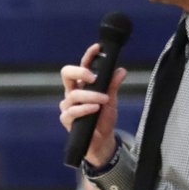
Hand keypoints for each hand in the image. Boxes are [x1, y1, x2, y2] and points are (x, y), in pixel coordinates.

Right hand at [59, 44, 128, 166]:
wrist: (102, 141)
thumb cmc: (104, 118)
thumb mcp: (112, 100)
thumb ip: (114, 85)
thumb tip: (121, 70)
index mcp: (82, 84)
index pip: (83, 66)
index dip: (88, 56)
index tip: (98, 48)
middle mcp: (72, 92)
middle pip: (67, 74)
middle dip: (80, 72)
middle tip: (93, 76)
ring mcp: (68, 106)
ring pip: (74, 94)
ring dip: (90, 95)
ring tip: (104, 100)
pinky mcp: (67, 119)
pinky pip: (72, 111)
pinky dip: (84, 109)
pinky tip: (95, 109)